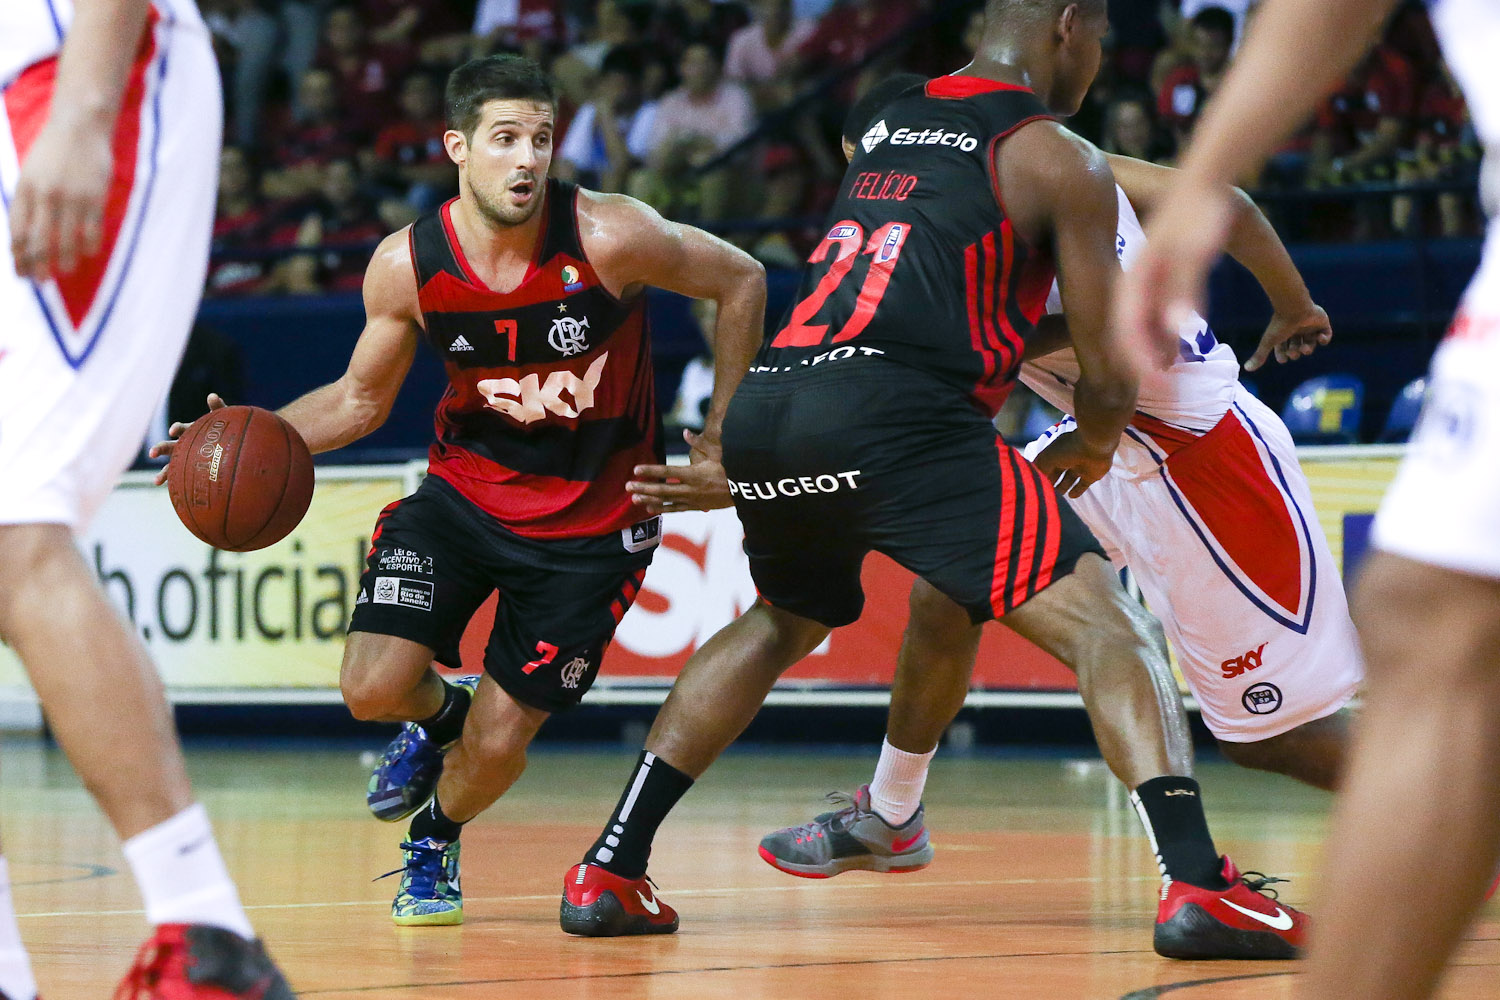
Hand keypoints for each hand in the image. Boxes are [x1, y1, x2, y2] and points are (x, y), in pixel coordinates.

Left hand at [10, 111, 113, 279]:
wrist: (80, 126)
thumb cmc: (53, 152)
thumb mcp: (30, 173)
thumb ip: (28, 202)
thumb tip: (25, 237)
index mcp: (25, 189)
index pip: (17, 232)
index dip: (19, 257)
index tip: (22, 272)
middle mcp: (45, 196)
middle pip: (39, 242)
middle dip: (38, 266)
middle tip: (41, 281)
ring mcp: (71, 197)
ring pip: (65, 241)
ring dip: (64, 261)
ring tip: (65, 270)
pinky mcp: (94, 197)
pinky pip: (91, 231)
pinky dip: (89, 246)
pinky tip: (87, 252)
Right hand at [149, 393, 226, 484]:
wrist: (235, 445)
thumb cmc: (227, 430)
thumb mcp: (223, 418)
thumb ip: (218, 408)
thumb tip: (212, 396)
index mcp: (192, 431)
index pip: (181, 428)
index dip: (177, 428)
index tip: (174, 431)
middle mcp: (186, 445)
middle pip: (170, 446)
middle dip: (160, 449)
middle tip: (152, 453)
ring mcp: (187, 458)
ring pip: (172, 465)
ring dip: (164, 472)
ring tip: (156, 481)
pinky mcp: (192, 470)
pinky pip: (182, 478)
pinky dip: (176, 483)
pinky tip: (173, 492)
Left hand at [625, 429, 730, 513]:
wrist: (746, 489)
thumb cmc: (732, 466)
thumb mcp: (719, 451)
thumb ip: (700, 443)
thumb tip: (685, 432)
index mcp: (695, 473)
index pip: (668, 471)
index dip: (651, 470)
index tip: (636, 470)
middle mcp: (692, 489)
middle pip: (663, 489)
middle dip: (644, 487)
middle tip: (627, 486)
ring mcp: (693, 500)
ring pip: (667, 501)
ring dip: (649, 500)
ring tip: (633, 499)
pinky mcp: (696, 506)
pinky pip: (676, 509)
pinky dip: (662, 509)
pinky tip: (649, 509)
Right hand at [1029, 430, 1113, 498]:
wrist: (1095, 445)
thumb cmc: (1069, 448)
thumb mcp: (1048, 457)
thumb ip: (1040, 469)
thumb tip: (1036, 480)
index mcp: (1057, 451)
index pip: (1046, 464)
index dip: (1040, 474)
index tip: (1034, 485)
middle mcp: (1068, 459)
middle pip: (1057, 473)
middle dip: (1050, 482)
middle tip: (1044, 494)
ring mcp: (1080, 467)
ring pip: (1069, 480)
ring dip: (1062, 488)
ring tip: (1056, 498)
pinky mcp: (1092, 475)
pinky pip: (1082, 485)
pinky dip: (1077, 491)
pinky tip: (1071, 496)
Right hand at [1115, 178, 1237, 372]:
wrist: (1204, 182)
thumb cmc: (1199, 213)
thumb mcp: (1194, 251)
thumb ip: (1185, 289)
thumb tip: (1178, 328)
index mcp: (1136, 276)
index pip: (1125, 325)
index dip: (1135, 354)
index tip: (1152, 377)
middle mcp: (1135, 279)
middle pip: (1126, 328)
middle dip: (1139, 357)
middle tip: (1158, 381)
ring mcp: (1145, 277)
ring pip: (1140, 321)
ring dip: (1150, 346)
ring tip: (1167, 369)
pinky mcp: (1159, 275)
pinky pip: (1154, 311)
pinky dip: (1161, 330)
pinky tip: (1177, 342)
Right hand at [1244, 303, 1331, 371]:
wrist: (1295, 308)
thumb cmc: (1280, 324)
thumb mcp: (1269, 342)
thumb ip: (1259, 356)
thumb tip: (1246, 369)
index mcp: (1284, 332)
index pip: (1283, 347)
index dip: (1283, 355)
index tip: (1283, 359)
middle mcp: (1297, 329)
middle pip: (1297, 346)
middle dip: (1296, 352)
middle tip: (1294, 352)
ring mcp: (1310, 326)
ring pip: (1311, 342)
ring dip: (1308, 348)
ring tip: (1305, 348)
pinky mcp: (1322, 322)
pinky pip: (1326, 334)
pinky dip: (1324, 339)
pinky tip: (1319, 339)